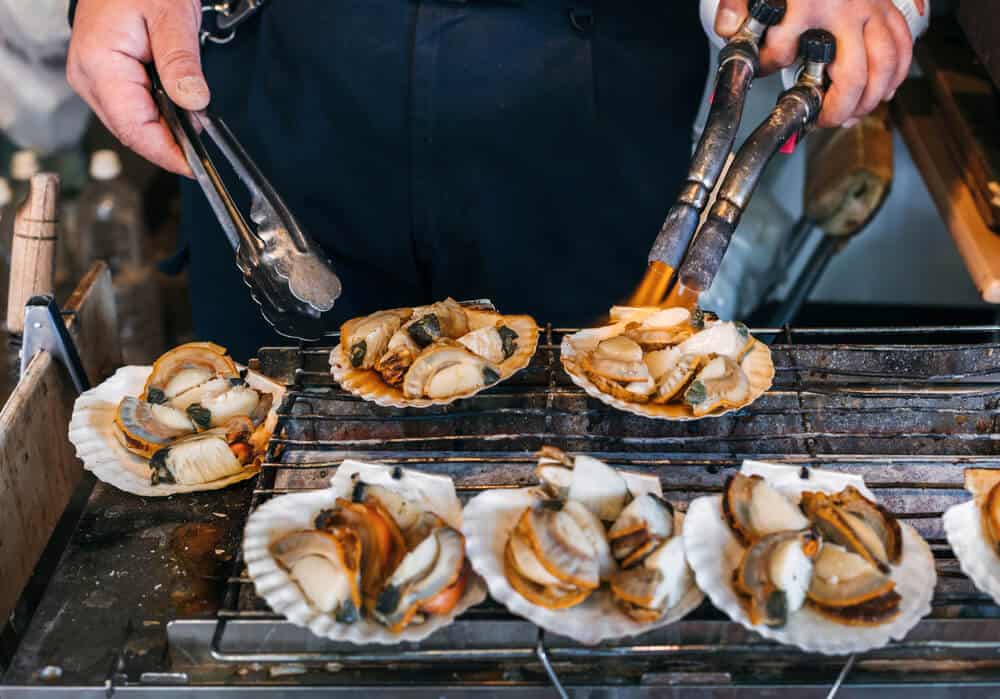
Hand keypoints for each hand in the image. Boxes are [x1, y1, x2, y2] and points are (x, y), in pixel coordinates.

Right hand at [67, 0, 205, 175]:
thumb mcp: (171, 16)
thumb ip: (181, 61)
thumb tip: (194, 101)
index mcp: (99, 66)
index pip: (134, 129)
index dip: (166, 154)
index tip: (195, 167)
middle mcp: (88, 78)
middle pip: (132, 132)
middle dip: (168, 145)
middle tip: (204, 151)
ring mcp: (92, 80)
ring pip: (132, 125)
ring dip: (163, 132)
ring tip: (193, 127)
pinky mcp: (102, 80)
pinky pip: (130, 111)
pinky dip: (156, 117)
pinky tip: (177, 113)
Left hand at [715, 0, 923, 127]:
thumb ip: (735, 3)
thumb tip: (726, 31)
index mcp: (807, 0)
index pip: (784, 52)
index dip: (770, 67)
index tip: (764, 69)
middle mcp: (845, 8)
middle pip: (854, 75)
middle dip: (838, 107)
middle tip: (823, 120)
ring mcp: (871, 7)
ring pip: (885, 65)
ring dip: (870, 99)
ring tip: (850, 114)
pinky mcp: (888, 5)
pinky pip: (903, 45)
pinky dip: (897, 73)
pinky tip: (882, 92)